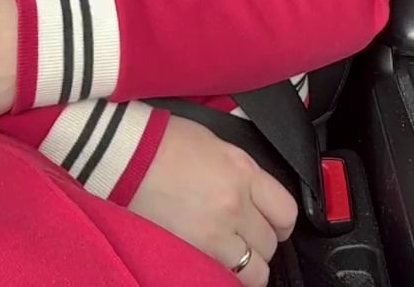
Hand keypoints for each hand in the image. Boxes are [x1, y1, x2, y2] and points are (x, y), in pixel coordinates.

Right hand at [129, 117, 296, 285]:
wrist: (127, 155)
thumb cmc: (166, 141)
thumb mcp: (217, 145)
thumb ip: (242, 172)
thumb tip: (254, 193)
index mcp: (244, 172)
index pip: (286, 211)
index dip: (282, 222)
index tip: (274, 224)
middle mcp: (236, 205)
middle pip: (270, 243)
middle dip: (262, 242)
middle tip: (246, 237)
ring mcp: (215, 233)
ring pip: (255, 270)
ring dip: (247, 265)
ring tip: (232, 255)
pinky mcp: (193, 253)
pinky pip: (225, 278)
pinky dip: (225, 275)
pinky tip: (216, 264)